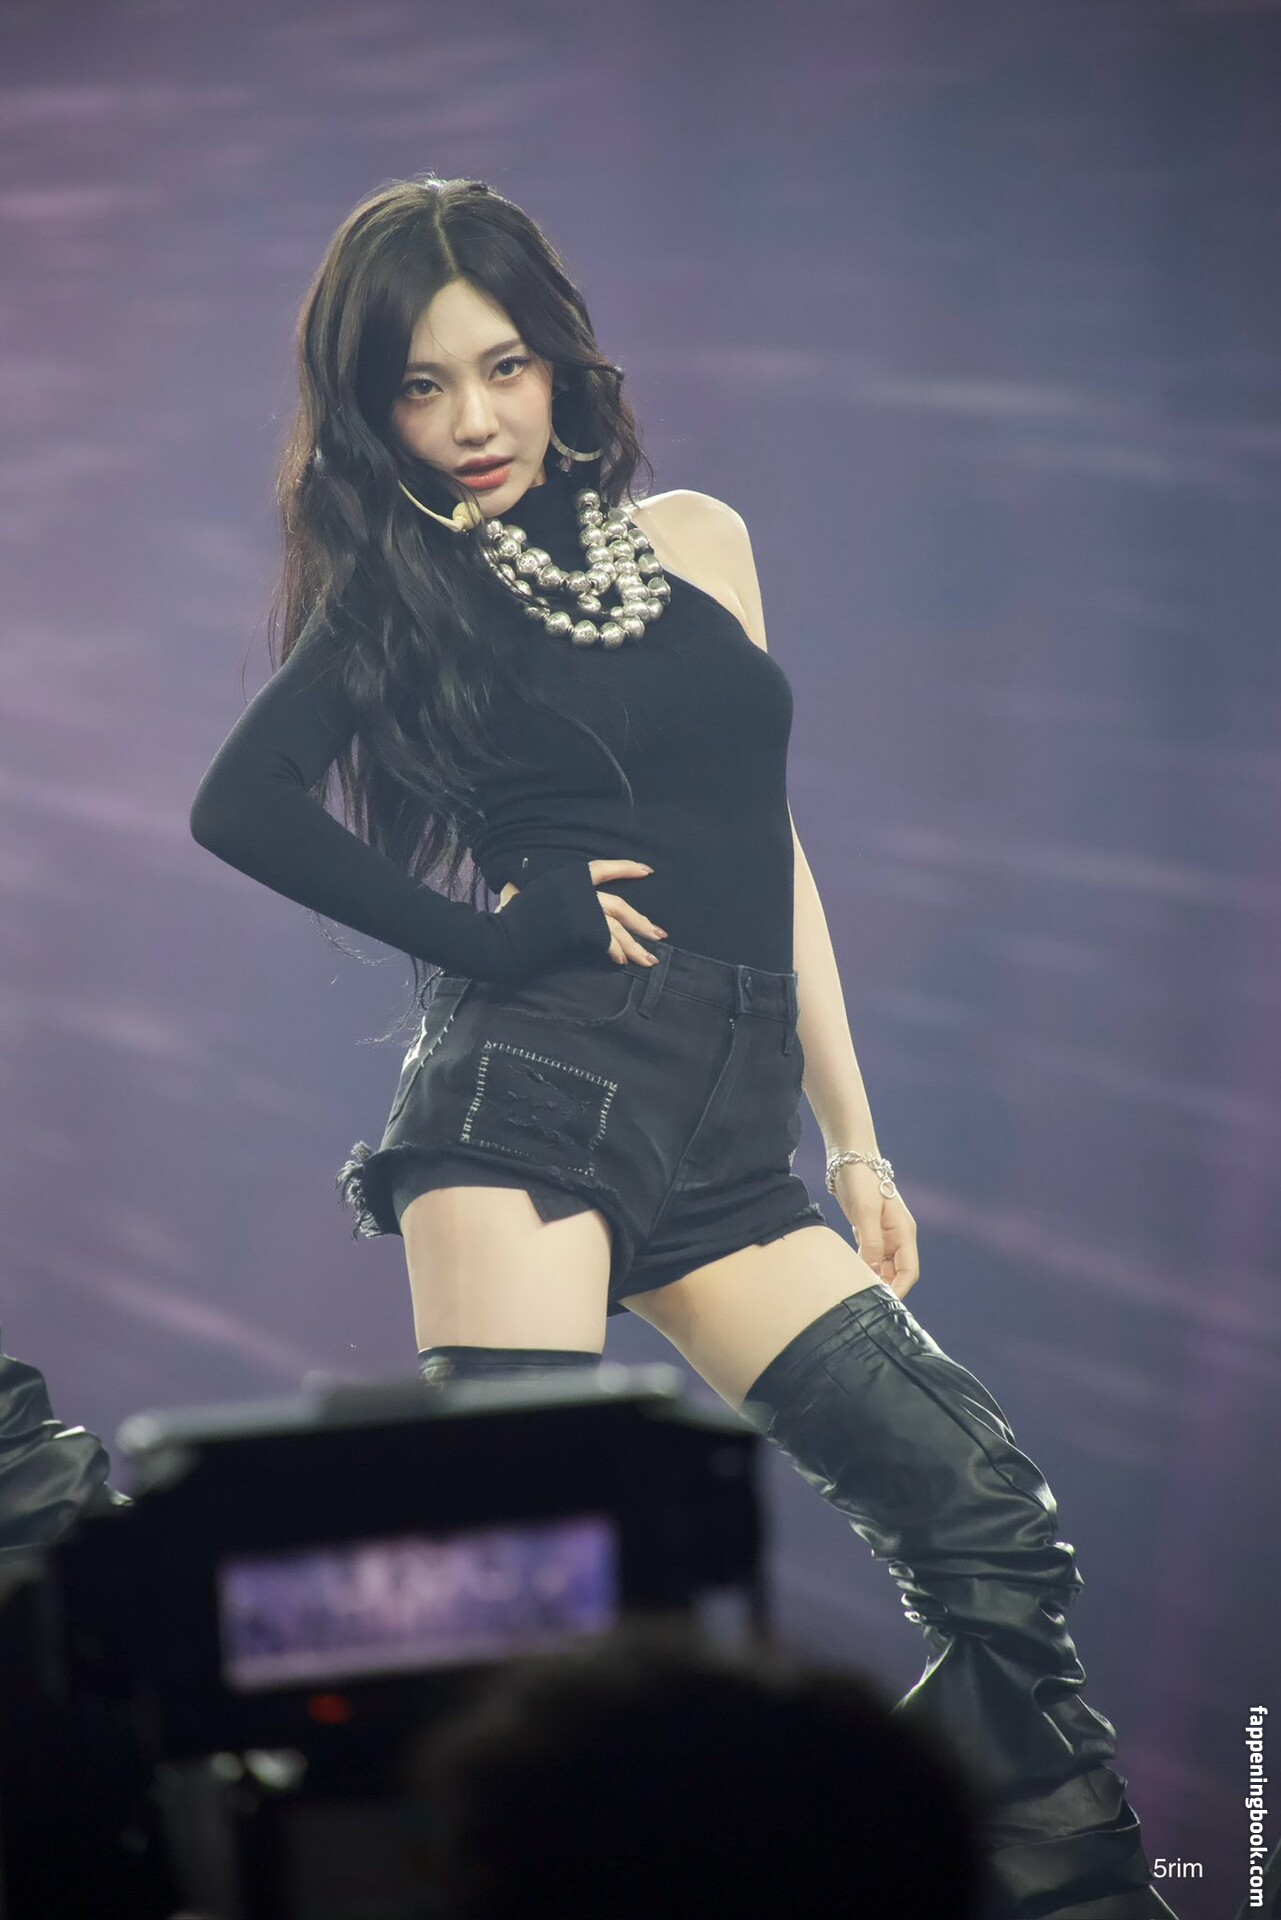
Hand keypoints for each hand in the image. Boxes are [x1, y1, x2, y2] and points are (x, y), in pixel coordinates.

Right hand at [498, 859, 665, 966]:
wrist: (502, 938)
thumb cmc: (511, 919)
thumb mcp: (530, 894)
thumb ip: (551, 895)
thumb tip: (553, 901)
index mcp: (569, 876)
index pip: (605, 868)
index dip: (627, 868)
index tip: (648, 871)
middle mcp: (579, 888)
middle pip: (619, 905)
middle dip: (641, 922)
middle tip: (659, 935)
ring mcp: (581, 907)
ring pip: (617, 926)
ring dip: (635, 944)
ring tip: (649, 959)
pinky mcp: (581, 927)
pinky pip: (606, 940)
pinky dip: (615, 951)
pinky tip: (621, 962)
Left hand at [831, 1161, 919, 1299]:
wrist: (849, 1158)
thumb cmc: (861, 1180)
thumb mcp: (866, 1212)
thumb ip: (871, 1243)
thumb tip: (874, 1272)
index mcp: (904, 1232)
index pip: (909, 1270)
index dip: (899, 1289)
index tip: (883, 1303)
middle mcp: (897, 1236)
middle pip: (897, 1273)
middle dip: (885, 1289)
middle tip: (865, 1304)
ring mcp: (884, 1235)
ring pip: (884, 1267)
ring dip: (874, 1280)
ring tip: (857, 1295)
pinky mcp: (870, 1232)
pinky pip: (871, 1258)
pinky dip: (864, 1269)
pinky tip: (851, 1277)